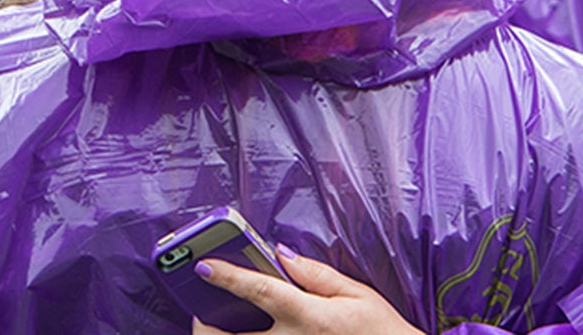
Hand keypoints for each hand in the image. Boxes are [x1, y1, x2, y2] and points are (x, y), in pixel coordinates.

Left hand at [190, 245, 422, 334]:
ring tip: (216, 329)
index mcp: (308, 317)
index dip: (227, 276)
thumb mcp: (357, 294)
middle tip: (202, 314)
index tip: (203, 265)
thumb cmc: (380, 331)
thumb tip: (282, 255)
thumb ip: (316, 274)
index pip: (258, 290)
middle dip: (204, 327)